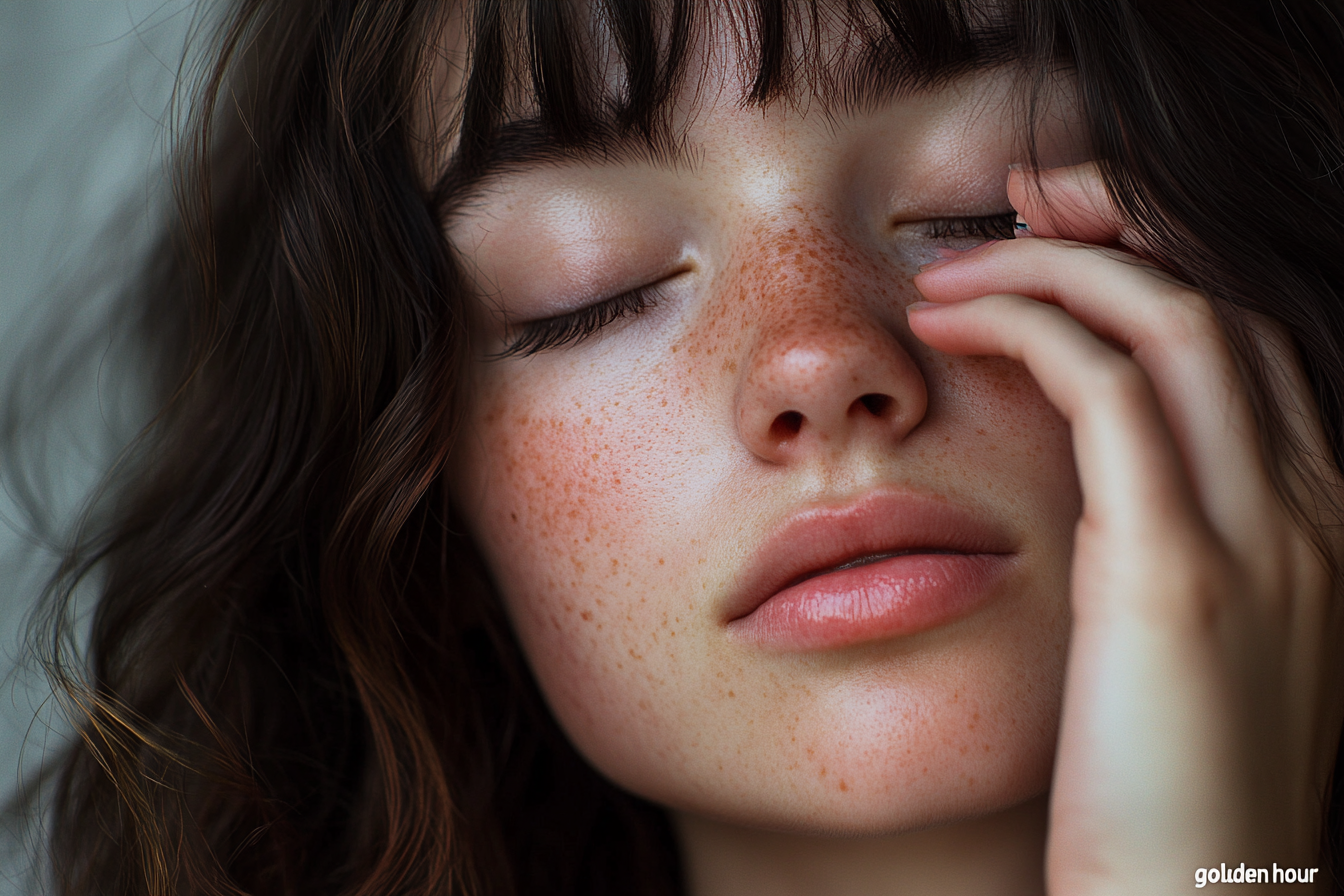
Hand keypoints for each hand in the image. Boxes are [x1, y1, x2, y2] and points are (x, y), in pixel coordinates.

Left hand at [908, 162, 1343, 893]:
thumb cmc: (1168, 796)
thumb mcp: (1189, 654)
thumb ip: (1167, 556)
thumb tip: (1097, 492)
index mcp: (1321, 527)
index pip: (1253, 342)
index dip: (1158, 265)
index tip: (1060, 237)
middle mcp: (1317, 511)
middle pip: (1225, 302)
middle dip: (1116, 229)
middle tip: (1014, 205)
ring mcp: (1264, 536)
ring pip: (1175, 318)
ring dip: (1057, 262)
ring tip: (956, 264)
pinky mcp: (1179, 573)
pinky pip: (1105, 386)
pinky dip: (1028, 324)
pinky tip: (952, 321)